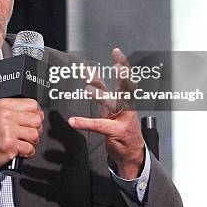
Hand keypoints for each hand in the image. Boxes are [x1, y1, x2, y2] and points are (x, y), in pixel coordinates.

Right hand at [0, 98, 43, 172]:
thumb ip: (12, 109)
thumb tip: (34, 111)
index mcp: (3, 105)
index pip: (32, 104)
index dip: (36, 114)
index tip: (32, 121)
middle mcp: (6, 115)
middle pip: (36, 119)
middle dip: (36, 129)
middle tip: (29, 134)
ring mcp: (8, 130)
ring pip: (35, 134)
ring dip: (32, 142)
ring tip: (23, 142)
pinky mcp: (10, 145)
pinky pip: (30, 148)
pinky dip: (28, 152)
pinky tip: (19, 151)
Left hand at [68, 48, 144, 178]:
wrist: (132, 154)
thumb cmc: (122, 128)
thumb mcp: (113, 107)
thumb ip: (102, 90)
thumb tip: (90, 72)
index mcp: (126, 100)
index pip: (125, 79)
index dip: (122, 65)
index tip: (117, 52)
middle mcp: (126, 108)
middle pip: (126, 89)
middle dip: (123, 77)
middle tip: (117, 65)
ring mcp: (123, 120)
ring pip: (112, 105)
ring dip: (100, 96)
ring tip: (88, 89)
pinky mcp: (115, 132)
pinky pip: (99, 126)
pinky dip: (85, 123)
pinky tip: (74, 121)